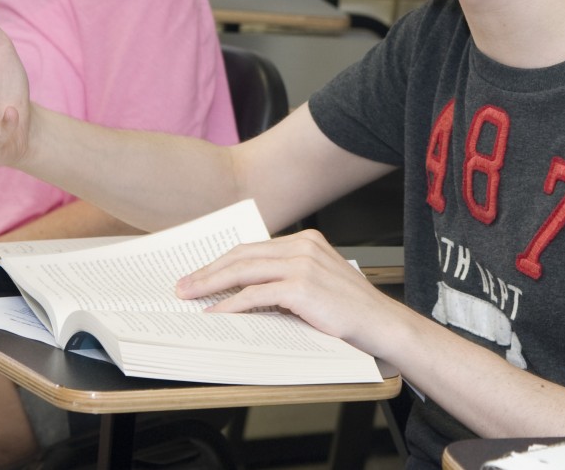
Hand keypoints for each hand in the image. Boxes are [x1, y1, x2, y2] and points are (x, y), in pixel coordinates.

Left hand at [176, 230, 398, 354]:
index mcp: (306, 241)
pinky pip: (255, 295)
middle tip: (184, 285)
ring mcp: (302, 264)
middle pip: (242, 255)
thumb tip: (245, 289)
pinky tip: (217, 313)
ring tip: (191, 297)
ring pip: (243, 271)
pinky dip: (231, 305)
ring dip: (211, 285)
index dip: (221, 261)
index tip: (199, 274)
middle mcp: (303, 246)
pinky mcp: (301, 287)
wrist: (380, 323)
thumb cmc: (350, 309)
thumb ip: (287, 276)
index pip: (252, 248)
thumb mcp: (317, 281)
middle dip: (208, 271)